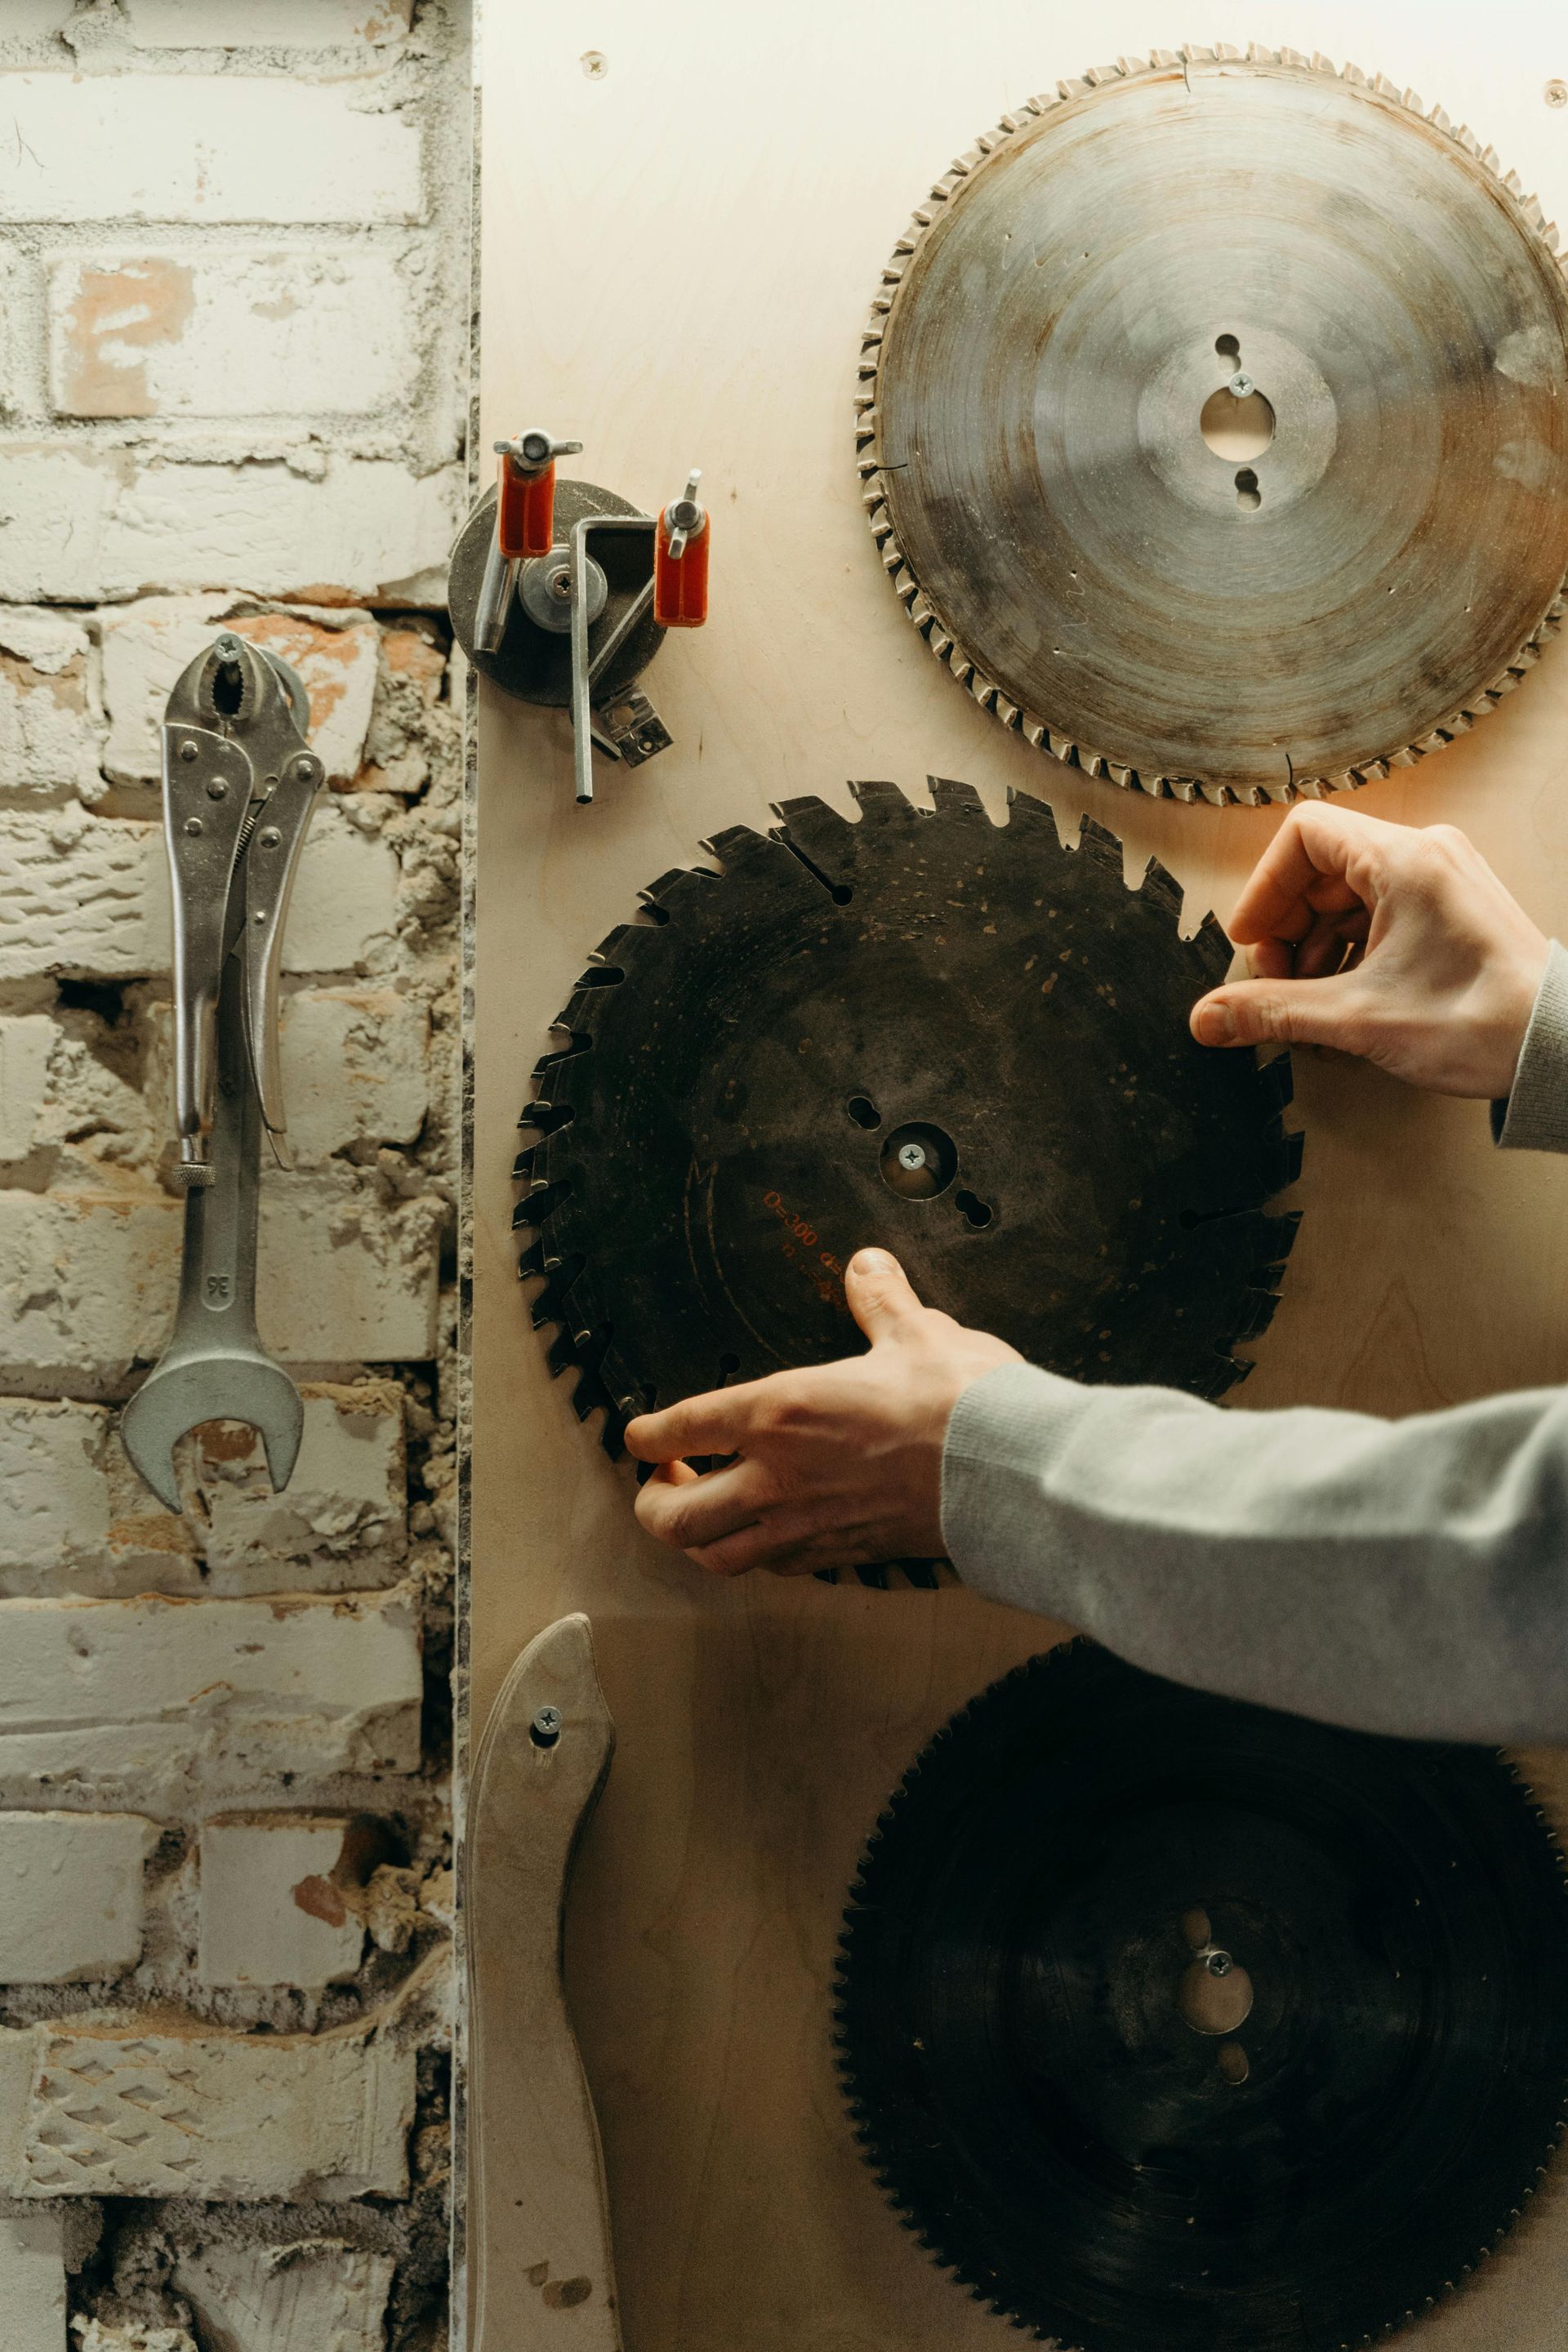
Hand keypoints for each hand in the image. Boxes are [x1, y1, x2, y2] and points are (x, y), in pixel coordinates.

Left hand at [625, 1248, 1017, 1576]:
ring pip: (718, 1556)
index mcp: (779, 1412)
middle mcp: (778, 1478)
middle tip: (661, 1482)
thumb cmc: (960, 1402)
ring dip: (698, 1540)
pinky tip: (768, 1535)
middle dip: (653, 1503)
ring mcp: (808, 1526)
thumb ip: (878, 1300)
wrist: (1009, 1473)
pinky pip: (777, 1567)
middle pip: (676, 1518)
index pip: (680, 1428)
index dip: (647, 1434)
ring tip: (703, 1516)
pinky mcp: (845, 1555)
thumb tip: (866, 1268)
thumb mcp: (914, 1331)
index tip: (641, 1433)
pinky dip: (757, 1555)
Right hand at [1189, 805, 1547, 1098]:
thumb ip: (1272, 1012)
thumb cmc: (1479, 1021)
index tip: (1252, 940)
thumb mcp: (1357, 1019)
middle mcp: (1425, 855)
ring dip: (1316, 945)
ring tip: (1313, 1002)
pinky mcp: (1453, 907)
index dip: (1264, 888)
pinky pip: (1382, 911)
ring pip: (1350, 894)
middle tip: (1277, 984)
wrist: (1558, 1048)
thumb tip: (1207, 1017)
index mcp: (1403, 860)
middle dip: (1288, 928)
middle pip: (1322, 868)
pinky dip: (1352, 948)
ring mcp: (1443, 879)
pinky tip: (1346, 997)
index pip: (1303, 835)